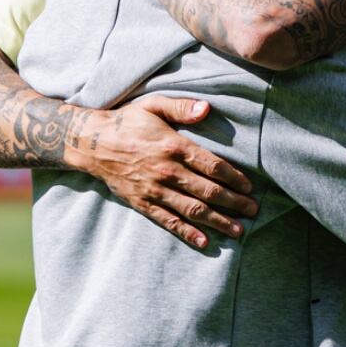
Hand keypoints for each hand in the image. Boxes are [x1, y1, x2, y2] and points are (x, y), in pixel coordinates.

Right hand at [72, 95, 258, 248]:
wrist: (91, 143)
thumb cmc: (127, 121)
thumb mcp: (153, 105)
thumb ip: (181, 107)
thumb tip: (207, 109)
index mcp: (173, 146)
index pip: (212, 166)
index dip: (234, 178)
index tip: (249, 187)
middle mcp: (167, 171)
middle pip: (208, 191)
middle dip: (234, 203)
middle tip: (253, 211)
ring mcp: (155, 190)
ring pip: (193, 210)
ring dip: (218, 221)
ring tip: (239, 230)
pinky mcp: (143, 203)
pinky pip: (168, 221)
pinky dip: (187, 233)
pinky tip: (204, 241)